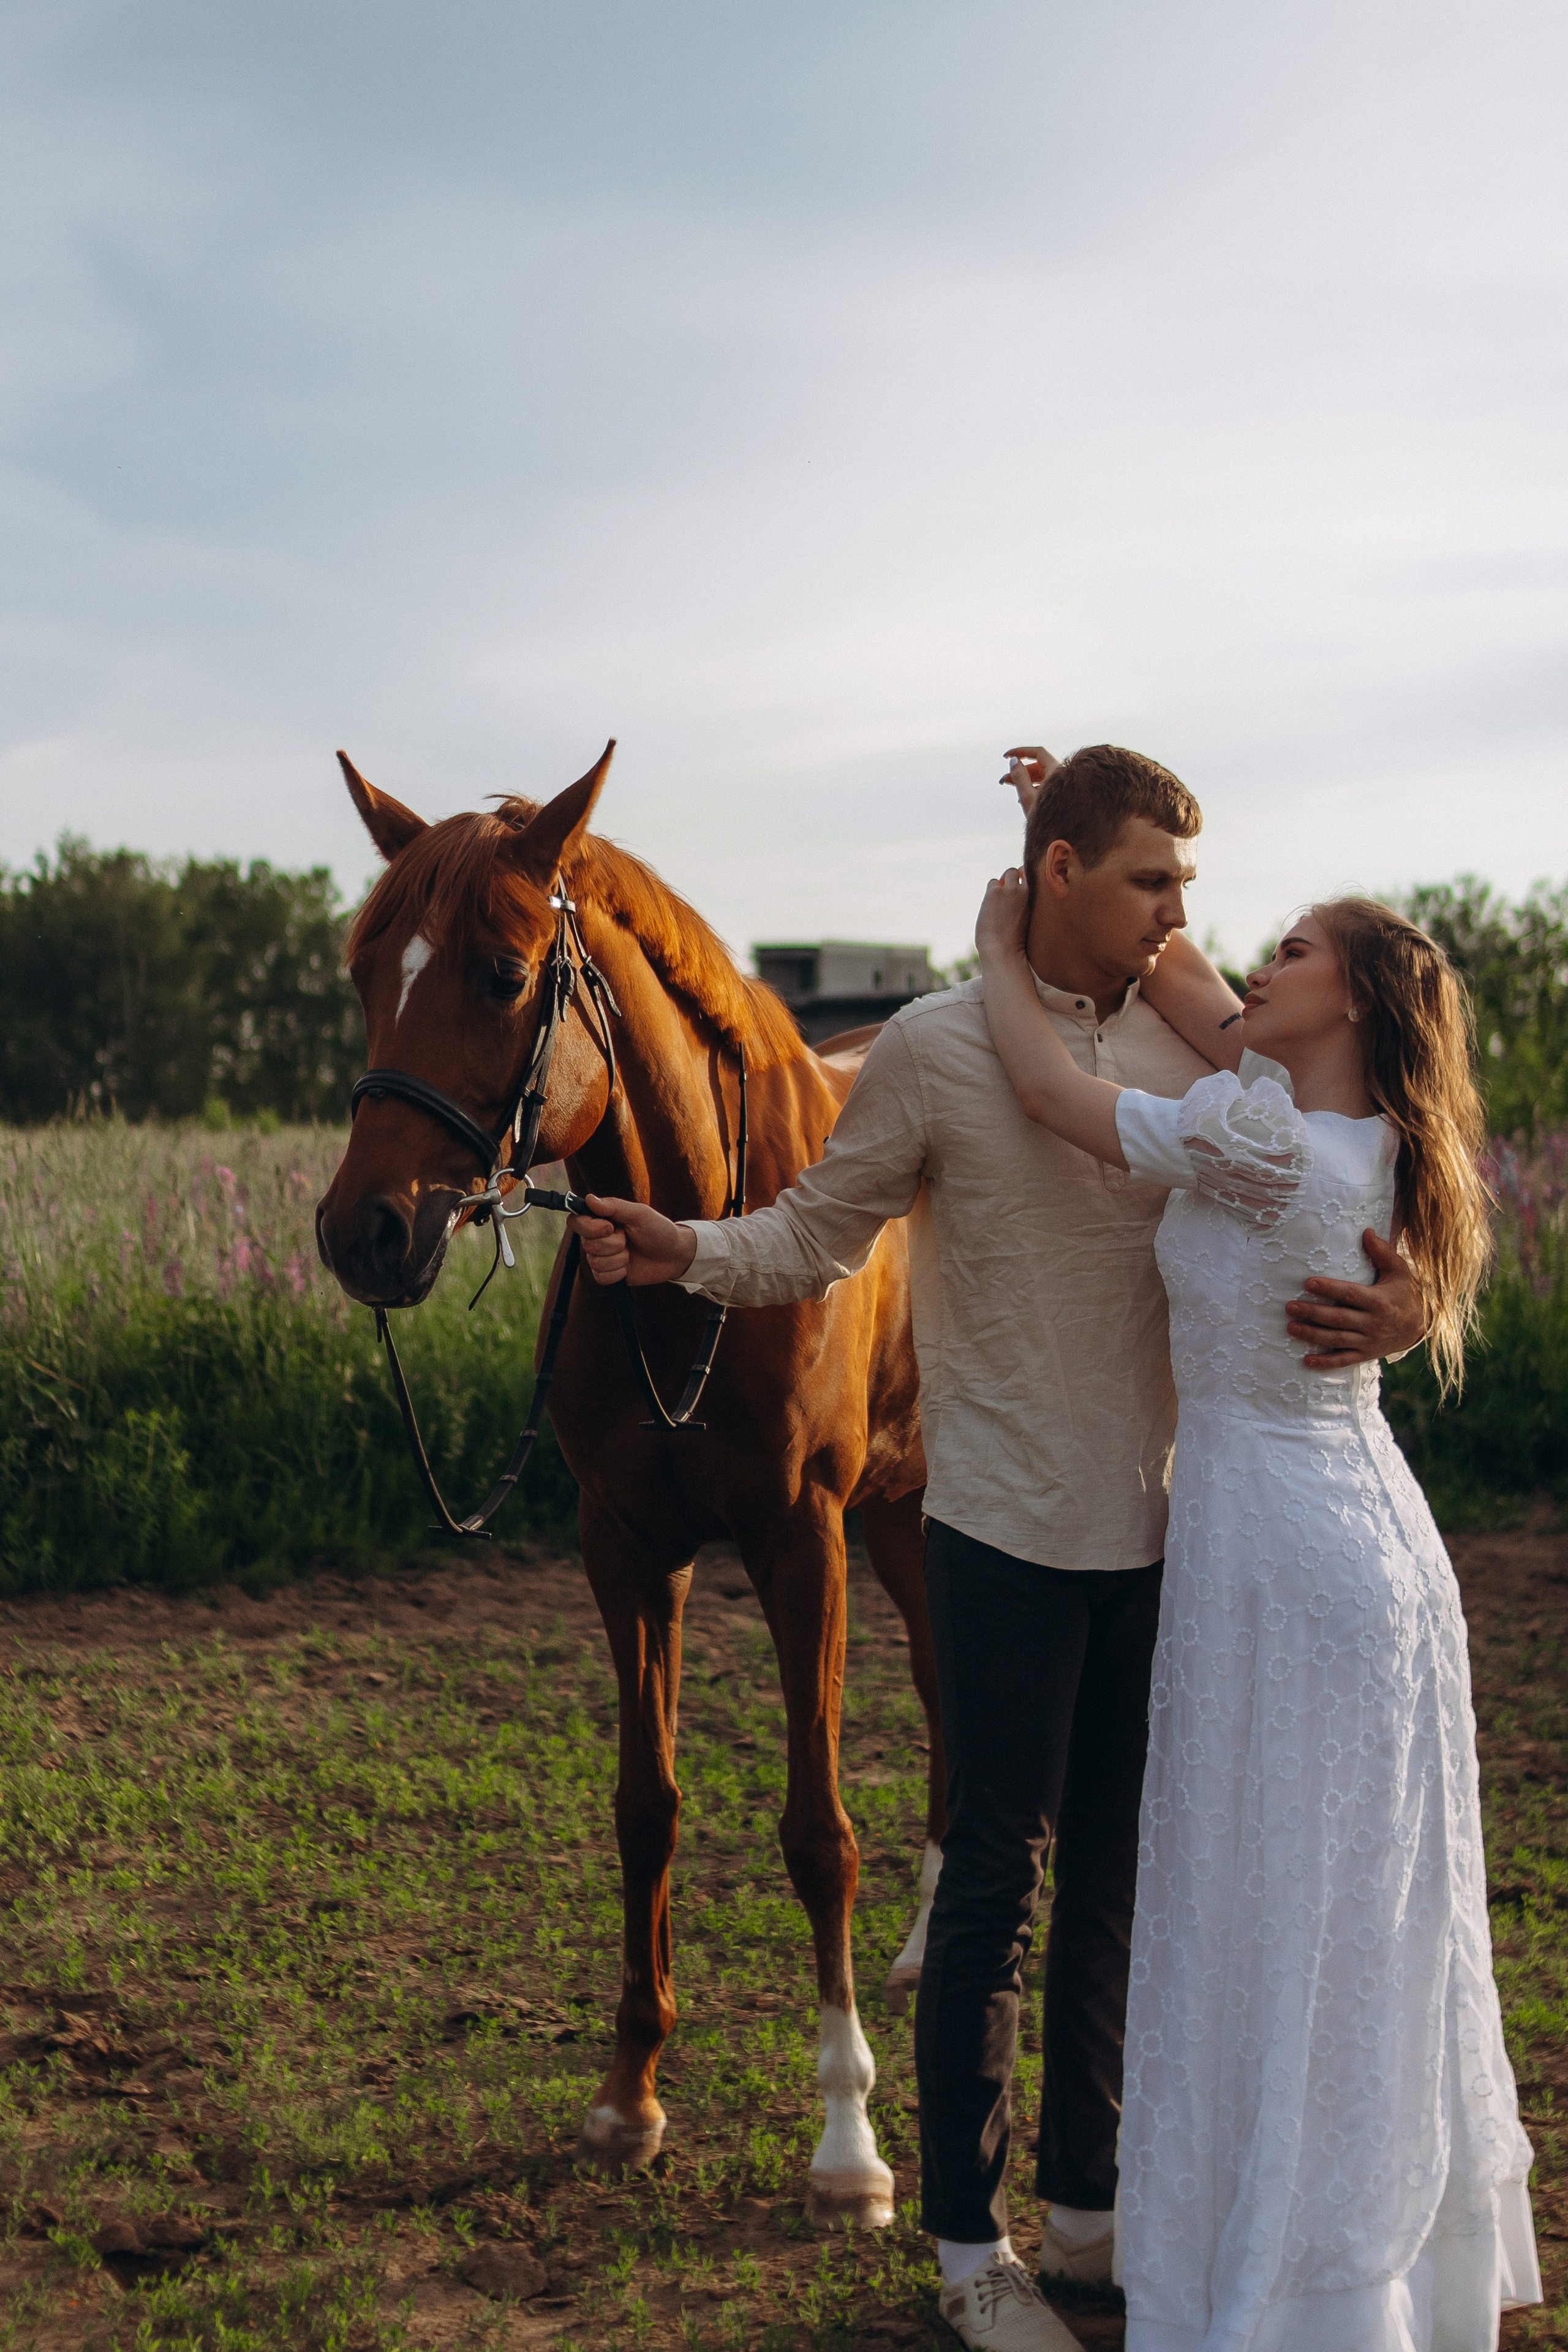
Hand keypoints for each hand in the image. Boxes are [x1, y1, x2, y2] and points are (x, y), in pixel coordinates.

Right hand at [568, 1197, 698, 1286]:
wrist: (673, 1255)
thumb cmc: (658, 1230)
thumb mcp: (640, 1214)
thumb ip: (615, 1206)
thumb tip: (590, 1199)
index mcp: (601, 1219)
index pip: (576, 1221)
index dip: (589, 1227)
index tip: (610, 1227)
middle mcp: (597, 1237)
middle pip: (587, 1244)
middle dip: (613, 1244)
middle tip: (628, 1239)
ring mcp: (601, 1257)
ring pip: (594, 1262)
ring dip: (618, 1259)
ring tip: (631, 1253)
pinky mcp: (608, 1274)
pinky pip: (601, 1277)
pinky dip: (618, 1273)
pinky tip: (628, 1266)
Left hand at [976, 867, 1030, 963]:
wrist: (1004, 951)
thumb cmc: (1018, 942)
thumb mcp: (1030, 919)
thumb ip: (1028, 903)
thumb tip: (1021, 887)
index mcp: (1038, 898)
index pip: (1034, 875)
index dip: (1026, 877)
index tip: (1021, 887)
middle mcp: (1027, 890)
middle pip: (1018, 871)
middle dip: (1012, 879)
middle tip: (1006, 896)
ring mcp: (1011, 889)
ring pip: (1007, 874)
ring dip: (1001, 885)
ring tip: (999, 904)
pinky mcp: (996, 891)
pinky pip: (993, 882)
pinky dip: (991, 892)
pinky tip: (992, 907)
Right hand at [1001, 744, 1061, 817]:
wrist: (1066, 839)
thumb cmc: (1049, 820)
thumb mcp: (1029, 797)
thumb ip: (1020, 777)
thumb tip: (1013, 761)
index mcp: (1058, 772)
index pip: (1038, 753)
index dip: (1021, 751)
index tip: (1006, 756)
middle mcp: (1063, 776)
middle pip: (1038, 766)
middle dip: (1020, 770)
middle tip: (1003, 780)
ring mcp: (1063, 786)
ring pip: (1041, 776)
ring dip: (1024, 779)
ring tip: (1009, 786)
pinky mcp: (1062, 795)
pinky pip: (1046, 785)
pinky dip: (1033, 787)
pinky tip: (1021, 797)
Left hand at [1285, 1230, 1427, 1369]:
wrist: (1421, 1325)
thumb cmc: (1405, 1293)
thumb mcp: (1398, 1270)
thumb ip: (1382, 1252)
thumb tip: (1367, 1231)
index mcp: (1379, 1301)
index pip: (1350, 1294)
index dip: (1329, 1289)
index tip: (1308, 1282)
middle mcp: (1373, 1323)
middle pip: (1338, 1318)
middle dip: (1313, 1313)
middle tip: (1290, 1307)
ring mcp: (1369, 1341)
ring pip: (1337, 1340)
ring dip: (1312, 1335)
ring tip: (1291, 1328)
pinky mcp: (1366, 1354)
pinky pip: (1344, 1361)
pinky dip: (1326, 1363)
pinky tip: (1307, 1361)